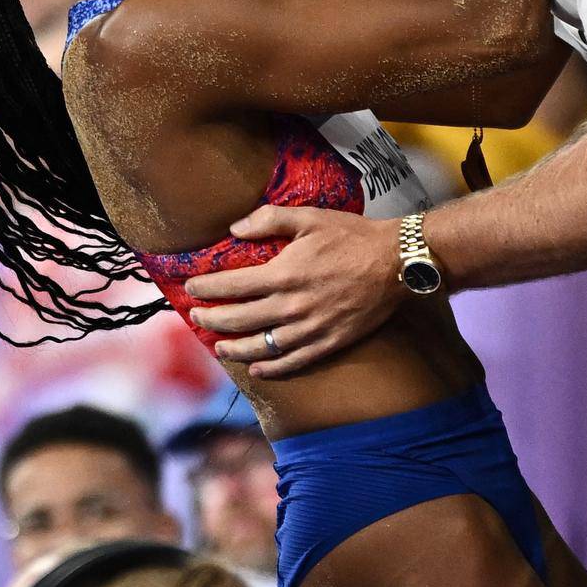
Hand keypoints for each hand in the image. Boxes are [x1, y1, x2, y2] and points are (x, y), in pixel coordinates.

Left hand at [184, 207, 402, 377]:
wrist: (396, 262)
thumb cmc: (352, 236)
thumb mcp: (309, 217)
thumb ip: (269, 220)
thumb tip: (235, 229)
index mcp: (283, 274)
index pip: (231, 286)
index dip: (206, 288)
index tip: (191, 287)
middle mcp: (291, 306)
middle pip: (239, 319)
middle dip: (212, 320)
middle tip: (197, 318)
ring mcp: (309, 328)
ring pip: (261, 346)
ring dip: (234, 348)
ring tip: (219, 347)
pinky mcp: (328, 342)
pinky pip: (293, 361)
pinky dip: (271, 367)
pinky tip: (257, 368)